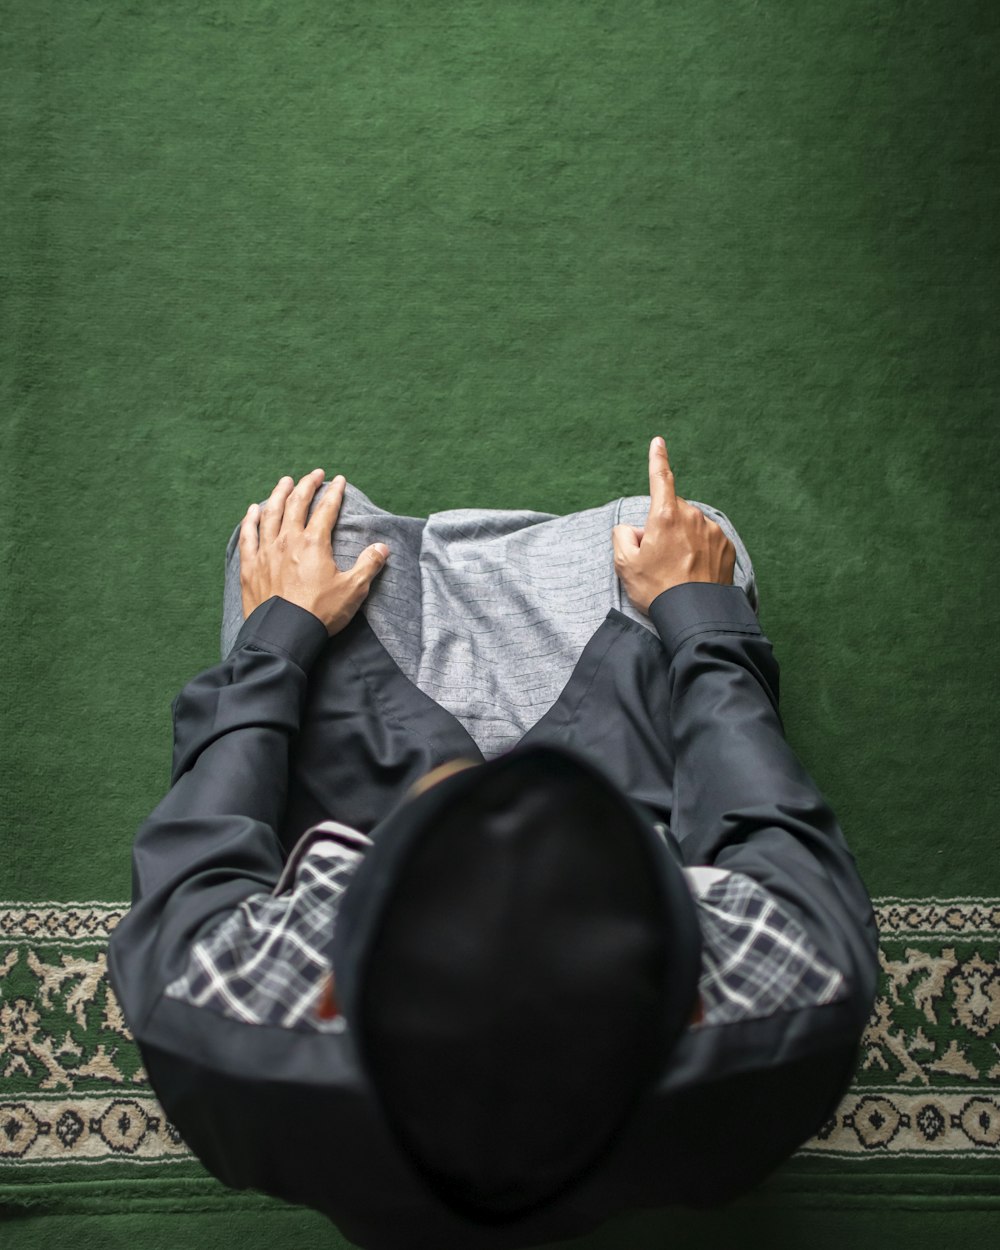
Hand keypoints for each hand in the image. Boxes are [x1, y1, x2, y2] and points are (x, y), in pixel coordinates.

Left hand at [240, 469, 389, 636]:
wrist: (285, 635)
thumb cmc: (320, 614)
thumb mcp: (353, 591)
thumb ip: (368, 565)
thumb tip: (382, 548)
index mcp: (313, 543)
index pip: (326, 509)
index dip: (334, 493)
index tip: (338, 480)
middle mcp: (288, 540)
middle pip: (296, 504)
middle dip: (306, 485)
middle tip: (314, 475)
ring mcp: (266, 552)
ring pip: (270, 514)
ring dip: (278, 494)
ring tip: (284, 482)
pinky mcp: (250, 566)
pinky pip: (248, 536)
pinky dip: (250, 520)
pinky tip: (253, 510)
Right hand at [611, 437, 735, 614]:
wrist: (695, 615)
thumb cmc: (657, 590)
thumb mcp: (624, 565)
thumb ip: (622, 536)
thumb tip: (633, 529)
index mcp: (665, 516)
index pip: (660, 478)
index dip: (657, 459)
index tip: (658, 442)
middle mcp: (692, 517)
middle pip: (672, 511)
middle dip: (663, 526)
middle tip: (656, 558)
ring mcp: (712, 531)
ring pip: (691, 526)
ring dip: (682, 540)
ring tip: (676, 571)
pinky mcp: (726, 546)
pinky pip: (707, 540)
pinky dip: (699, 551)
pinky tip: (693, 573)